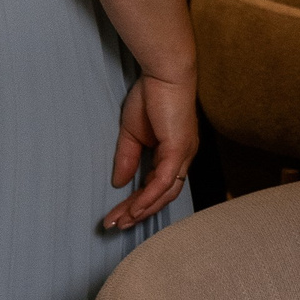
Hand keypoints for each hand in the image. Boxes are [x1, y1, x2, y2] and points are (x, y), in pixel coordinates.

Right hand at [104, 71, 197, 231]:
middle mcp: (183, 157)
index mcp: (174, 153)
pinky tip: (134, 209)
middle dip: (138, 212)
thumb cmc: (151, 97)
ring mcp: (183, 154)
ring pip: (164, 192)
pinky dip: (148, 197)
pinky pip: (163, 181)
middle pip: (162, 195)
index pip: (157, 186)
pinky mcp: (178, 149)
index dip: (138, 202)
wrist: (164, 74)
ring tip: (121, 221)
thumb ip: (128, 158)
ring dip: (141, 209)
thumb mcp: (132, 133)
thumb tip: (119, 183)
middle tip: (116, 225)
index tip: (117, 215)